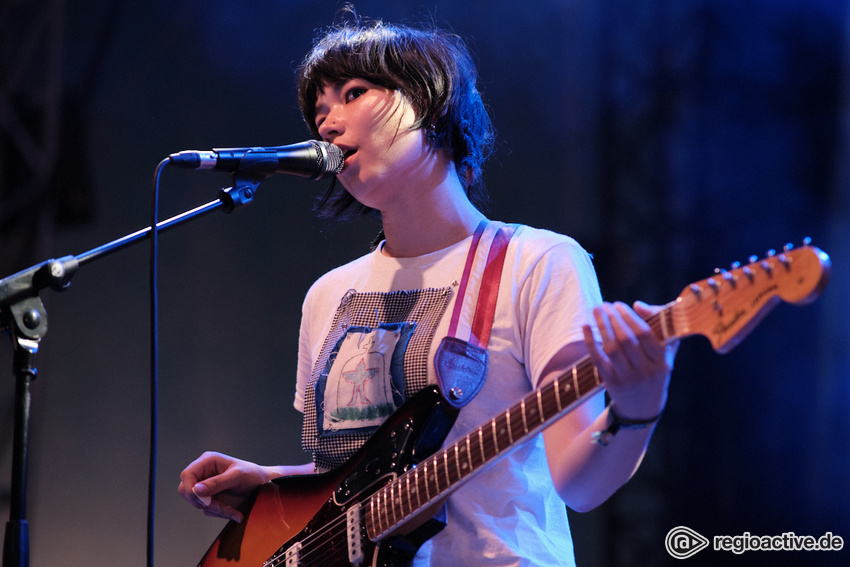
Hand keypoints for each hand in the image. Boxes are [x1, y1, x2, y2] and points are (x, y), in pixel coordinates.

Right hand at [178, 452, 272, 522]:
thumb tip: (195, 490)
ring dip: (214, 509)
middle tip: (220, 506)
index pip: (187, 475)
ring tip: (232, 510)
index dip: (190, 489)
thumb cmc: (252, 475)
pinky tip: (234, 512)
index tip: (203, 500)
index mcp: (208, 461)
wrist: (263, 485)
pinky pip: (207, 510)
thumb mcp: (237, 477)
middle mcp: (204, 473)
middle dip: (202, 502)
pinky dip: (219, 513)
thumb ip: (216, 483)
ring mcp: (206, 486)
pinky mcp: (211, 497)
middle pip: (186, 490)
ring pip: (197, 503)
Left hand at [582, 301, 678, 419]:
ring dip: (602, 326)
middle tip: (606, 305)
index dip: (630, 317)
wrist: (642, 408)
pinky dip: (590, 341)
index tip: (620, 305)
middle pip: (626, 339)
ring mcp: (628, 379)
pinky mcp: (612, 383)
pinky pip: (598, 359)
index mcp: (662, 362)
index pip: (645, 334)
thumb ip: (659, 326)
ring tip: (597, 310)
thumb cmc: (654, 371)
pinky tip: (586, 326)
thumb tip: (638, 305)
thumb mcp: (664, 353)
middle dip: (614, 318)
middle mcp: (646, 371)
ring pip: (612, 348)